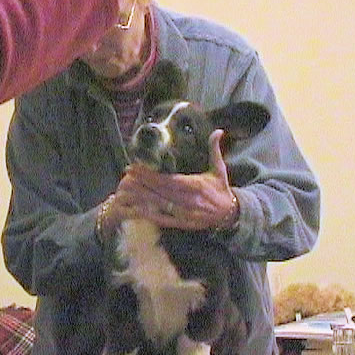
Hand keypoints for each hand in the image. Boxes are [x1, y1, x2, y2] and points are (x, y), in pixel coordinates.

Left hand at [106, 130, 237, 230]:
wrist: (230, 214)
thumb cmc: (221, 189)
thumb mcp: (220, 169)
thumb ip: (215, 150)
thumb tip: (219, 131)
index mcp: (195, 185)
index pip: (167, 179)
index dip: (148, 174)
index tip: (133, 167)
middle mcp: (188, 200)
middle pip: (159, 191)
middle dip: (140, 183)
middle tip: (124, 176)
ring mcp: (184, 213)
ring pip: (158, 205)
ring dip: (140, 198)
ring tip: (125, 190)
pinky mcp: (182, 223)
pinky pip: (162, 219)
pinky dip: (148, 214)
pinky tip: (136, 209)